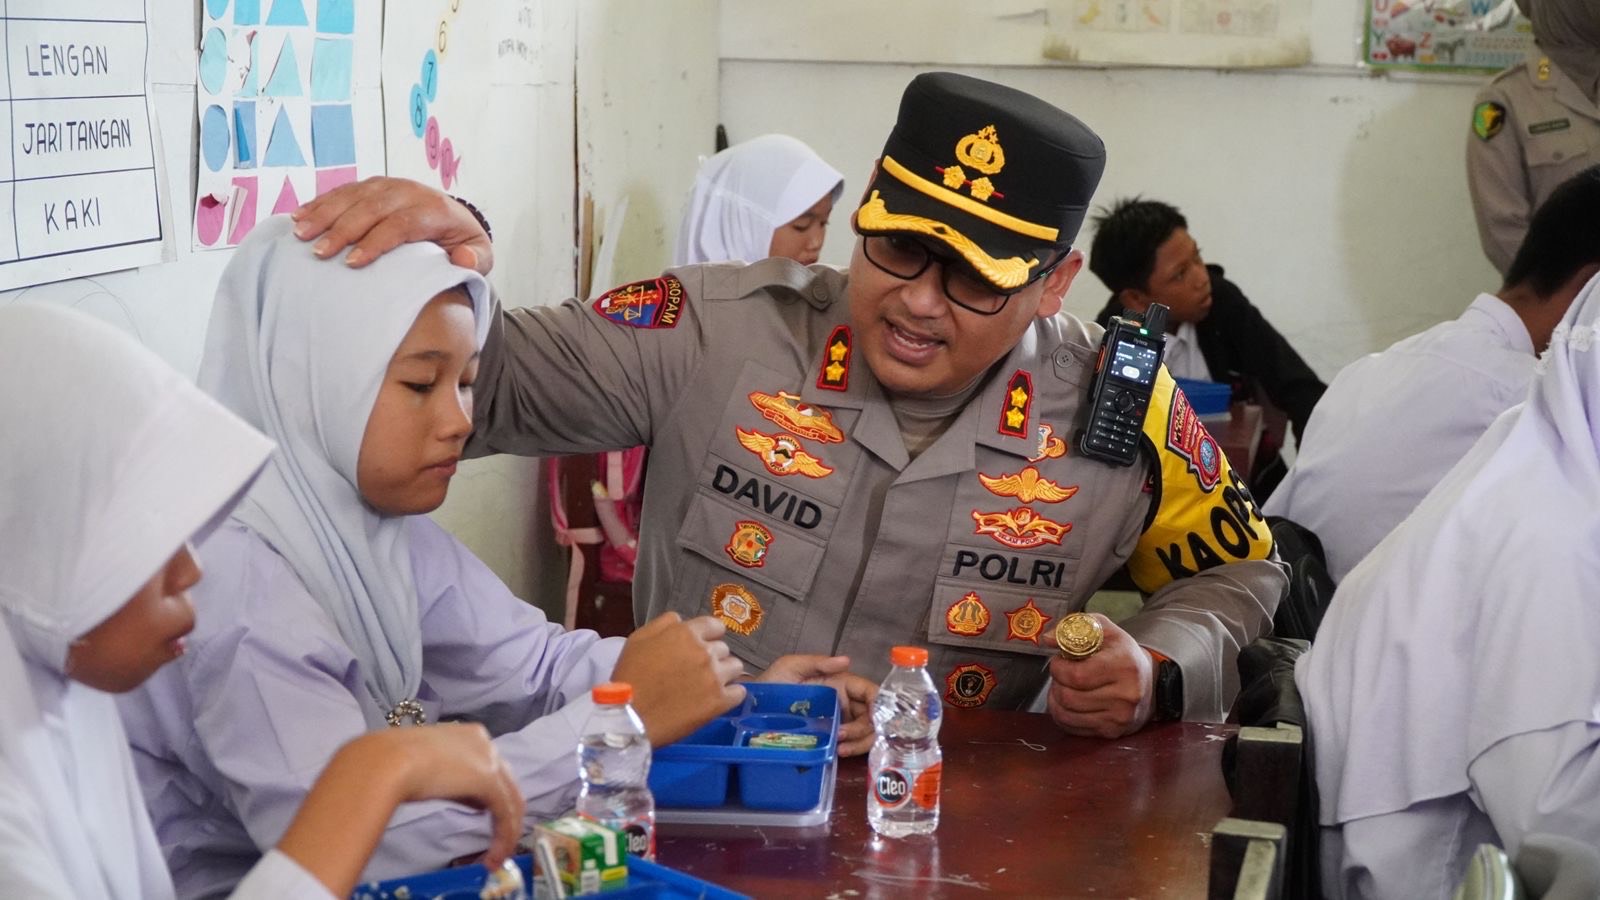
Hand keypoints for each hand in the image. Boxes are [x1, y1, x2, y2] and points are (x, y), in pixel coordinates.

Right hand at [277, 723, 522, 894]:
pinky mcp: (489, 782)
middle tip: (495, 840)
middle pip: (506, 783)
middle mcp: (484, 742)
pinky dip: (503, 837)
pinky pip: (506, 814)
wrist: (385, 760)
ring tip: (494, 856)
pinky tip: (493, 856)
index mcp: (468, 734)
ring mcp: (489, 760)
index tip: (477, 812)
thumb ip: (444, 775)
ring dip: (505, 832)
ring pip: (511, 800)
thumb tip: (454, 793)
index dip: (487, 792)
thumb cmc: (390, 760)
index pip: (489, 766)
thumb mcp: (423, 764)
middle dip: (503, 813)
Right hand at [290, 176, 493, 273]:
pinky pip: (344, 191)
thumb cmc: (463, 243)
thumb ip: (475, 260)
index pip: (403, 223)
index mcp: (435, 209)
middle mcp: (410, 191)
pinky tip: (299, 215)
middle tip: (319, 252)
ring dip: (324, 213)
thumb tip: (461, 258)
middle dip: (343, 229)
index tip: (354, 262)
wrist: (458, 218)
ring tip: (300, 233)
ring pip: (353, 195)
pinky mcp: (373, 184)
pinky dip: (321, 202)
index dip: (377, 241)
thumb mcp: (481, 255)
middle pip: (372, 207)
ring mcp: (389, 185)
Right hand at [611, 612, 745, 745]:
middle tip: (697, 671)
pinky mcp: (720, 702)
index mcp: (686, 634)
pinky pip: (739, 692)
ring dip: (725, 674)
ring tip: (709, 685)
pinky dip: (731, 694)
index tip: (702, 646)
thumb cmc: (629, 676)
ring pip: (735, 667)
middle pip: (723, 648)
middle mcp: (705, 652)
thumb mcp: (638, 639)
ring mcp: (715, 677)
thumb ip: (664, 624)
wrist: (629, 716)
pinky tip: (718, 699)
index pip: (715, 626)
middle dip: (713, 657)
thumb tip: (682, 621)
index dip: (709, 636)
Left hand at [757, 655, 878, 756]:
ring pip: (866, 733)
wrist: (751, 708)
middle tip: (843, 736)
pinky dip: (853, 750)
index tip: (873, 718)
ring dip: (860, 742)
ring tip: (841, 748)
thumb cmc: (771, 684)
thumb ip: (818, 662)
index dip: (878, 705)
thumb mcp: (791, 667)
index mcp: (840, 683)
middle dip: (865, 729)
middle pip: (872, 717)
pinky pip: (852, 745)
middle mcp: (844, 702)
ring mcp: (838, 721)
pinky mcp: (830, 737)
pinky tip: (839, 752)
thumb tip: (847, 661)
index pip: (870, 692)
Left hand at [1045, 615, 1154, 738]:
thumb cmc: (1123, 654)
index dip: (1058, 668)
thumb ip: (1075, 628)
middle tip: (1061, 674)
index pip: (1077, 676)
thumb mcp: (1105, 631)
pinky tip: (1067, 703)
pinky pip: (1071, 727)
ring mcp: (1119, 717)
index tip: (1058, 661)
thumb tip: (1047, 638)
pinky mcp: (1111, 732)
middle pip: (1068, 697)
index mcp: (1124, 666)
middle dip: (1056, 683)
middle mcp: (1125, 695)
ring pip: (1065, 714)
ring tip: (1063, 687)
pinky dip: (1061, 714)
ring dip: (1055, 699)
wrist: (1151, 684)